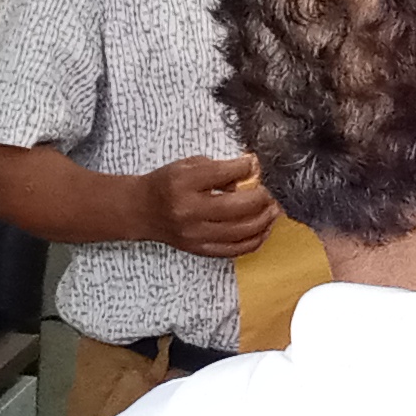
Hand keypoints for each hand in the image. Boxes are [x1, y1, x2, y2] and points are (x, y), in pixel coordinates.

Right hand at [133, 154, 278, 258]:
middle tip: (272, 192)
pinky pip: (234, 250)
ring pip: (240, 232)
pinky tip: (263, 230)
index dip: (247, 168)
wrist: (141, 210)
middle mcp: (190, 211)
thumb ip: (219, 168)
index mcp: (184, 184)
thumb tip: (251, 170)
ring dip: (264, 221)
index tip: (256, 165)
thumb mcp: (189, 165)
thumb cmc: (166, 184)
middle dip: (262, 199)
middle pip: (237, 208)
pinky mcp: (199, 249)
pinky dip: (254, 241)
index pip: (224, 174)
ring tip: (274, 211)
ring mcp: (195, 234)